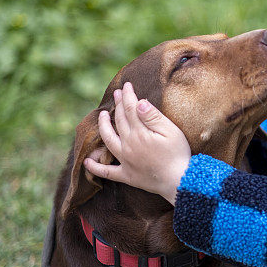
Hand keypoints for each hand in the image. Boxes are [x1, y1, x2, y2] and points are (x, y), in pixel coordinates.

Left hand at [83, 82, 190, 204]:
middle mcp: (128, 145)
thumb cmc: (178, 155)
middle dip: (118, 105)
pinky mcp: (127, 175)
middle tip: (117, 93)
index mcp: (139, 133)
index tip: (126, 85)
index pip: (130, 109)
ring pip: (108, 141)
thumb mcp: (171, 132)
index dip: (128, 96)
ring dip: (103, 127)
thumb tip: (138, 103)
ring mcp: (125, 161)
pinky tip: (87, 162)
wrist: (179, 181)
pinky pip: (106, 172)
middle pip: (119, 121)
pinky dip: (95, 167)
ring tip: (101, 116)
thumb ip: (152, 117)